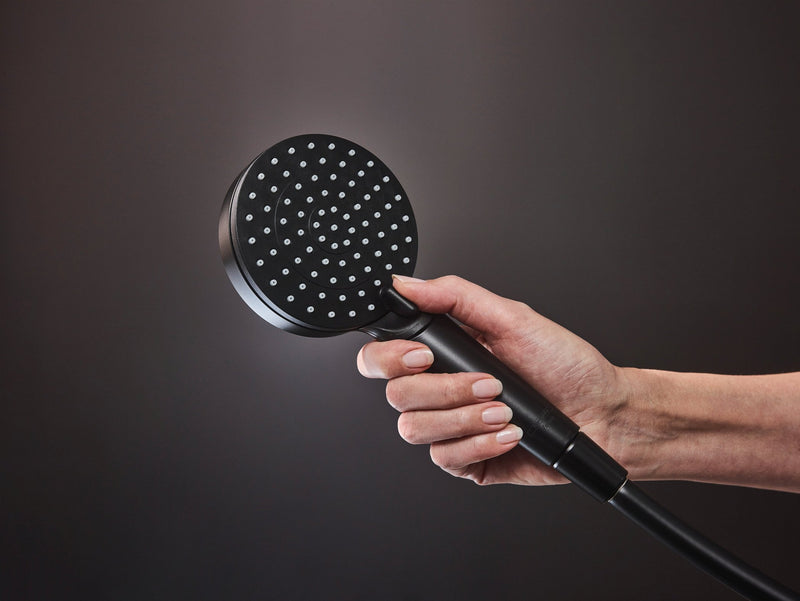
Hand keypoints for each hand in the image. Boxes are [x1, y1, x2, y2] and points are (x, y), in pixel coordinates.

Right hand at [356, 275, 632, 485]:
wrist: (603, 413)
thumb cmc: (565, 364)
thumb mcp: (512, 319)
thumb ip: (455, 297)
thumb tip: (407, 283)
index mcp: (442, 354)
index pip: (382, 357)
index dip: (390, 358)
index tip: (424, 355)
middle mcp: (438, 391)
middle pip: (395, 395)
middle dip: (444, 390)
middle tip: (488, 382)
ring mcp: (449, 427)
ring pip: (414, 429)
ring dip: (464, 418)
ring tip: (504, 410)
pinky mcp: (465, 460)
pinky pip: (445, 458)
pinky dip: (480, 443)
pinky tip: (509, 434)